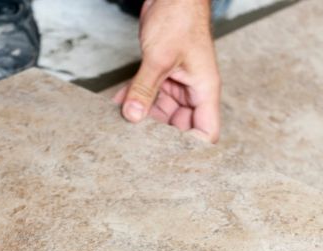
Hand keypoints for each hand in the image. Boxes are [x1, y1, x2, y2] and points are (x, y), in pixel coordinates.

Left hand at [114, 0, 220, 141]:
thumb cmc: (179, 18)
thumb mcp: (160, 57)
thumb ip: (145, 89)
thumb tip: (133, 117)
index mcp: (204, 91)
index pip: (206, 132)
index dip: (191, 150)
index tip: (169, 159)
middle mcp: (193, 92)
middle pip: (180, 128)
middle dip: (159, 136)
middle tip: (136, 146)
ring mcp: (177, 85)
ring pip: (160, 114)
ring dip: (141, 118)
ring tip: (122, 126)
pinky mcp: (163, 76)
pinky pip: (148, 96)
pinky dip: (132, 100)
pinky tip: (116, 105)